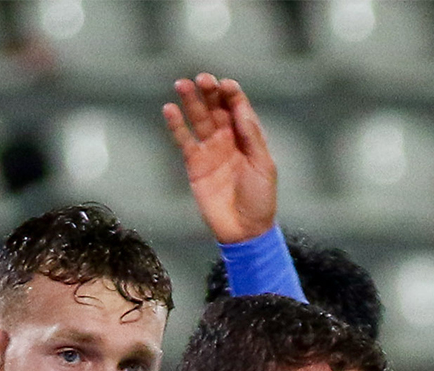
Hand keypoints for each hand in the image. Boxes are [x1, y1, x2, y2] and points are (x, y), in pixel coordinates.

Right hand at [163, 72, 278, 243]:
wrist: (244, 230)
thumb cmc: (261, 199)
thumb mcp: (264, 165)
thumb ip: (251, 136)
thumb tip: (239, 109)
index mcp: (248, 136)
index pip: (238, 107)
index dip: (231, 94)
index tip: (225, 85)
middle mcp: (228, 138)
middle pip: (216, 108)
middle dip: (209, 92)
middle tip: (201, 79)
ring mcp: (210, 150)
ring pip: (198, 119)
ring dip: (191, 102)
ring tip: (182, 85)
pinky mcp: (194, 164)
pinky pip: (183, 140)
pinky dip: (176, 125)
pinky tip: (170, 110)